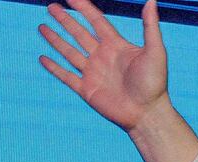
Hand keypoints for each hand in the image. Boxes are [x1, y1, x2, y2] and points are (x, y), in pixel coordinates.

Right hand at [38, 0, 167, 132]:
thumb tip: (151, 0)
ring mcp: (93, 73)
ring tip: (42, 27)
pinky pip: (66, 76)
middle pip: (79, 33)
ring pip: (69, 52)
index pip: (96, 21)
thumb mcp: (155, 51)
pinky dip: (54, 67)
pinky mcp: (87, 90)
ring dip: (56, 40)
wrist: (147, 113)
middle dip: (65, 20)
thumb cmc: (154, 83)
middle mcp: (102, 57)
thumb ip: (150, 26)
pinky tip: (43, 58)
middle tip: (51, 7)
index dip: (84, 8)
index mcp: (116, 45)